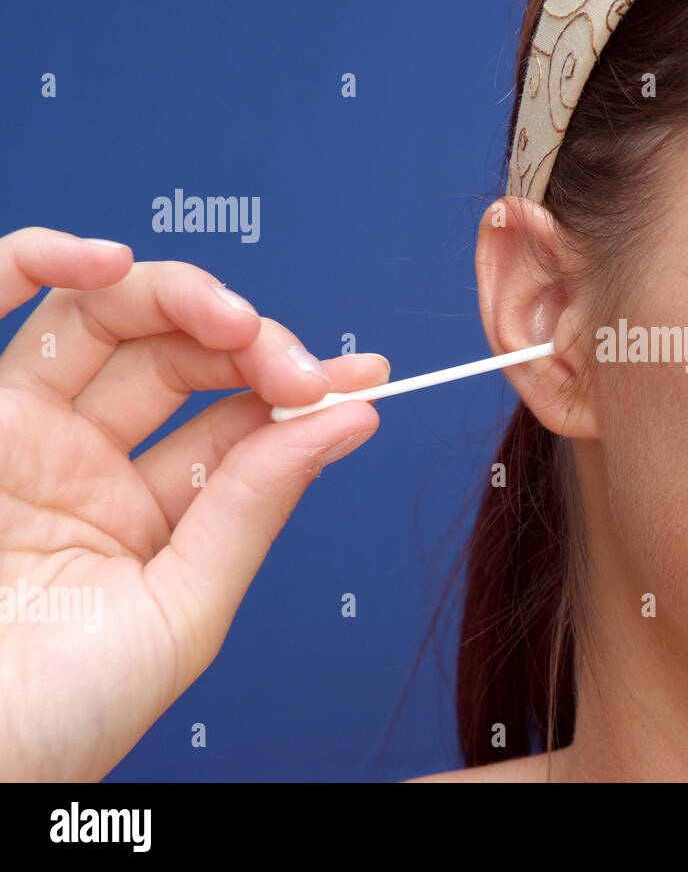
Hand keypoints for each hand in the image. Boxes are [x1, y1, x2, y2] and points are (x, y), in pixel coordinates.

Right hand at [0, 227, 385, 779]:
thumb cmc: (58, 717)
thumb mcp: (182, 612)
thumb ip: (254, 507)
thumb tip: (348, 419)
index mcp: (149, 511)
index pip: (237, 417)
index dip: (301, 387)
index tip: (364, 376)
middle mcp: (84, 461)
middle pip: (178, 352)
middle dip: (251, 342)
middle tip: (298, 368)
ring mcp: (20, 430)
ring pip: (103, 315)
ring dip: (176, 294)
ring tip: (233, 322)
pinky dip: (40, 260)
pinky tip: (104, 259)